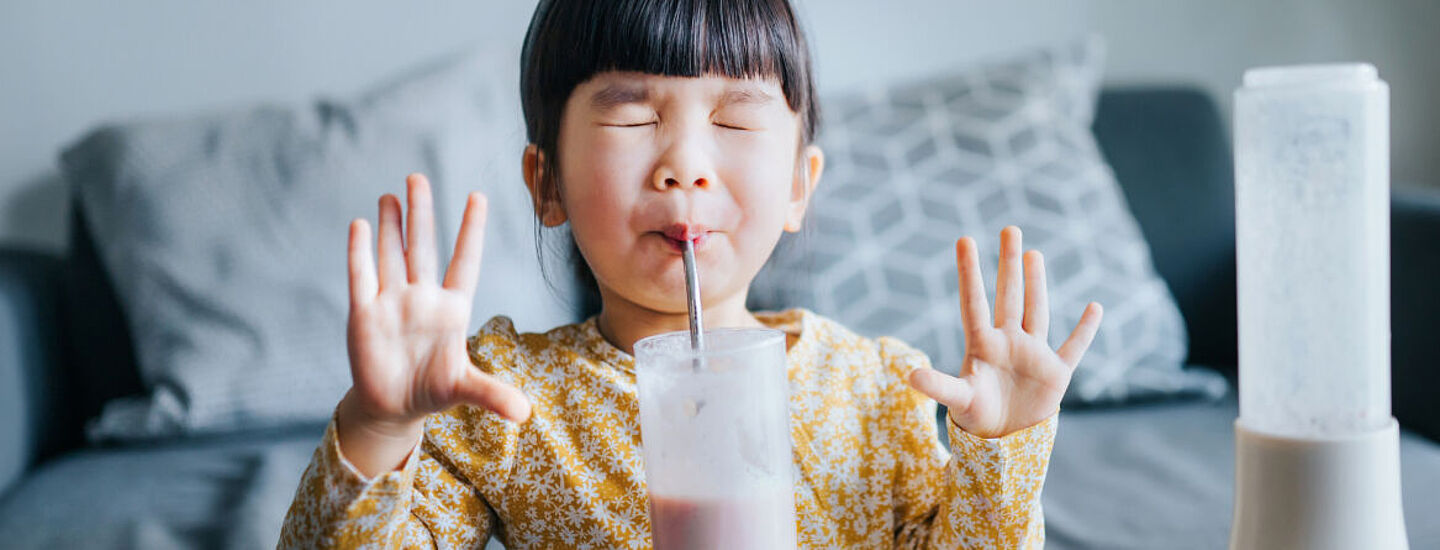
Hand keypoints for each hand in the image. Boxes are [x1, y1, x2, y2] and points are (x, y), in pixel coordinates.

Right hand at [343, 173, 530, 431]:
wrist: (394, 405)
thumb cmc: (434, 389)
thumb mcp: (466, 390)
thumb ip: (493, 395)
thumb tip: (526, 415)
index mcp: (452, 308)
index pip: (464, 261)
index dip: (470, 230)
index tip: (477, 195)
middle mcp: (422, 297)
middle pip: (423, 247)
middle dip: (421, 213)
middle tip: (418, 176)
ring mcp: (392, 302)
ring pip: (392, 254)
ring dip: (391, 225)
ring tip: (392, 194)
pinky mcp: (364, 315)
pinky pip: (361, 277)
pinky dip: (360, 252)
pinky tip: (360, 225)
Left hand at [906, 226, 1101, 438]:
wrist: (1003, 443)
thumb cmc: (976, 418)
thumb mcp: (958, 400)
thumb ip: (939, 386)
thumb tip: (910, 376)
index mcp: (982, 345)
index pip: (974, 301)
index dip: (970, 272)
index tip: (964, 239)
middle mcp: (1008, 342)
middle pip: (1008, 296)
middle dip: (1008, 264)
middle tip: (1009, 229)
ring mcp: (1033, 354)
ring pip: (1037, 311)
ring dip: (1037, 283)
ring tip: (1033, 253)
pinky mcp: (1056, 373)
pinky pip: (1074, 347)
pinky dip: (1086, 330)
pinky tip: (1096, 307)